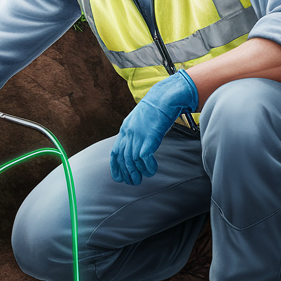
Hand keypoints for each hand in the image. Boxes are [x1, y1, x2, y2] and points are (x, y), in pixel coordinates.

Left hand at [110, 69, 198, 184]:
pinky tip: (152, 171)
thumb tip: (139, 146)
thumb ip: (137, 132)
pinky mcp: (149, 137)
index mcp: (125, 129)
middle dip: (126, 173)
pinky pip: (144, 157)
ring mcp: (138, 135)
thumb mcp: (141, 121)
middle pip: (123, 158)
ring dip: (137, 172)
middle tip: (133, 182)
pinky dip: (147, 166)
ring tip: (141, 179)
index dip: (116, 166)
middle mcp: (129, 133)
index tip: (119, 177)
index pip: (115, 151)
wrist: (165, 97)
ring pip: (132, 159)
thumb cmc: (157, 109)